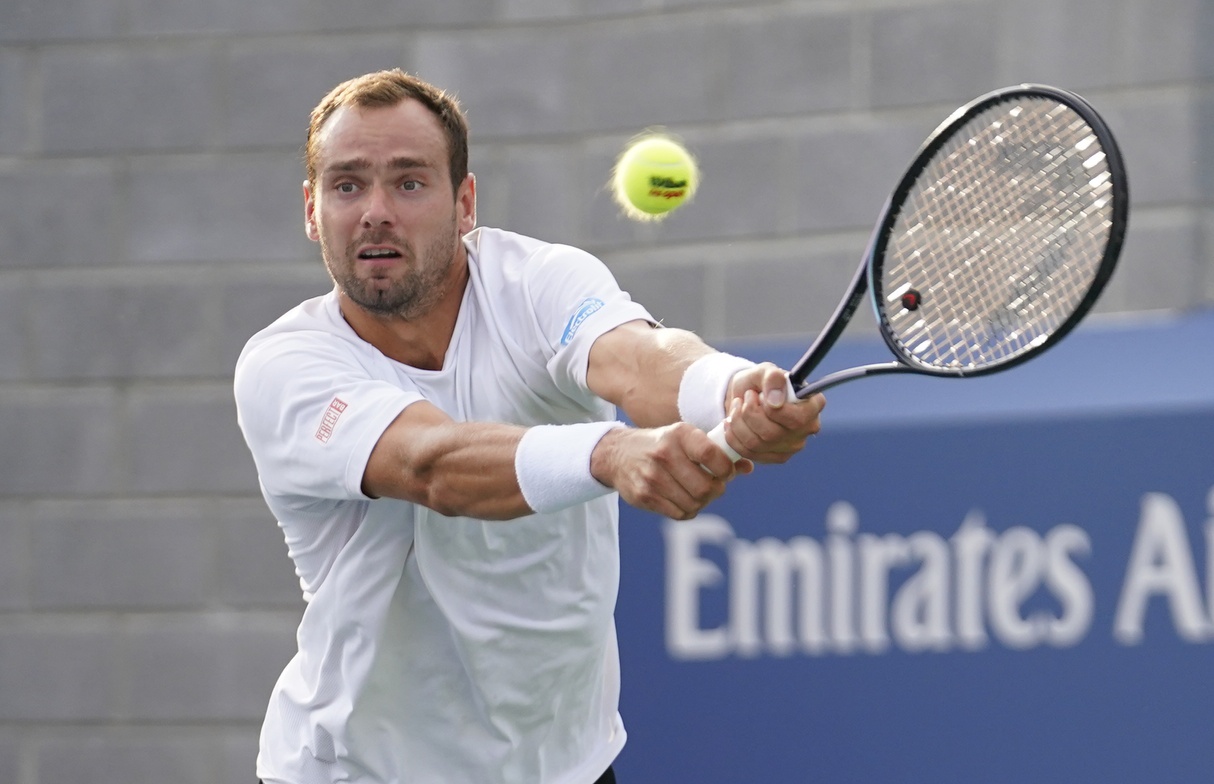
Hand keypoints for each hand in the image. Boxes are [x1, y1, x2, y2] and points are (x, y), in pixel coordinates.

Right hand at [590, 423, 751, 519]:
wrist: (618, 454)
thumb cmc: (662, 445)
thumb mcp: (686, 439)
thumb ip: (717, 452)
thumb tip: (748, 468)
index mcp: (679, 434)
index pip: (711, 455)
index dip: (725, 469)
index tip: (725, 472)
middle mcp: (664, 454)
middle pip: (705, 487)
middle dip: (715, 490)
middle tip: (713, 486)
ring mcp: (652, 477)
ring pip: (694, 504)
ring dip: (702, 502)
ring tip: (697, 491)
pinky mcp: (644, 496)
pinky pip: (679, 513)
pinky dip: (687, 510)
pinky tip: (683, 498)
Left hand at [721, 362, 824, 462]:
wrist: (745, 396)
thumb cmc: (760, 383)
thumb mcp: (765, 371)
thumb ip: (772, 378)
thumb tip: (775, 401)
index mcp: (813, 405)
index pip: (797, 419)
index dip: (772, 409)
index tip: (758, 395)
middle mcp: (807, 429)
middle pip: (772, 434)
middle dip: (749, 413)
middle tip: (746, 397)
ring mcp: (791, 447)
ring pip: (757, 444)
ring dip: (738, 422)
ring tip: (737, 405)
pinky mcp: (773, 457)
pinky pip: (747, 452)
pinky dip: (733, 435)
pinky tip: (731, 421)